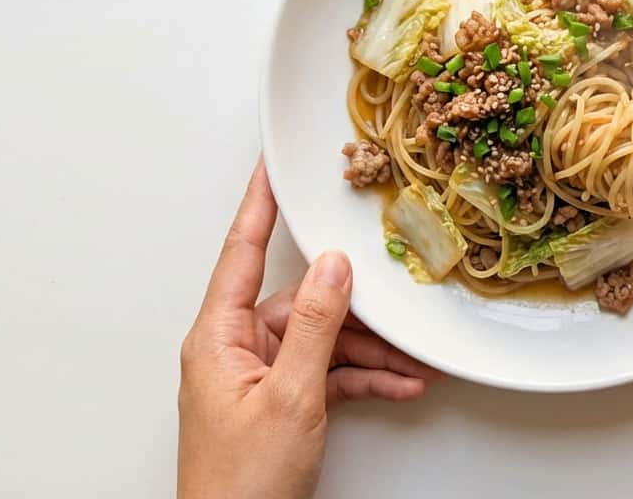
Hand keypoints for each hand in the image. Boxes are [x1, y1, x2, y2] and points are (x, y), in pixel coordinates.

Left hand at [178, 159, 440, 498]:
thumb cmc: (240, 485)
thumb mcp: (291, 397)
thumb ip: (316, 326)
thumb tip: (334, 267)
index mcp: (219, 336)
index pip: (242, 252)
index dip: (259, 205)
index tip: (272, 166)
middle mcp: (235, 349)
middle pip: (303, 304)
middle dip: (356, 311)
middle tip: (395, 297)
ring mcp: (259, 377)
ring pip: (324, 342)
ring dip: (370, 353)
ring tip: (413, 362)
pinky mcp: (280, 403)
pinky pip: (327, 376)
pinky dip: (362, 380)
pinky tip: (398, 385)